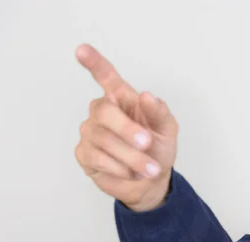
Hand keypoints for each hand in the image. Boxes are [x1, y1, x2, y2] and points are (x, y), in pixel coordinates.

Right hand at [74, 44, 178, 211]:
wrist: (152, 184)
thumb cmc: (159, 151)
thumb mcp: (167, 131)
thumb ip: (160, 113)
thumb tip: (147, 96)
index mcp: (124, 100)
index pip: (106, 76)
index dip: (94, 63)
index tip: (81, 50)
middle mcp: (104, 111)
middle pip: (103, 109)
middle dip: (126, 129)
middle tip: (147, 143)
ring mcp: (91, 132)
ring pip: (101, 137)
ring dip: (130, 155)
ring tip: (150, 168)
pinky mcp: (84, 154)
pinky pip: (96, 157)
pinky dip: (118, 167)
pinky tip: (130, 172)